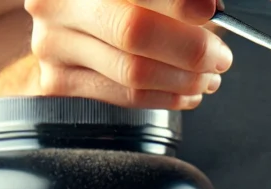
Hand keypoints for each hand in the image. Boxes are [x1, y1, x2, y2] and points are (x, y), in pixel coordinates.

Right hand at [25, 0, 230, 108]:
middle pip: (134, 32)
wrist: (72, 15)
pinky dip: (166, 98)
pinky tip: (186, 92)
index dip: (177, 3)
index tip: (210, 10)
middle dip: (189, 49)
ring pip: (133, 73)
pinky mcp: (56, 80)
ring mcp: (52, 44)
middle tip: (219, 56)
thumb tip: (210, 9)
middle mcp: (55, 5)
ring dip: (184, 80)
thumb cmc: (119, 2)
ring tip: (208, 77)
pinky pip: (124, 97)